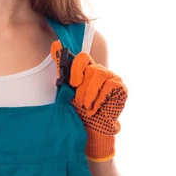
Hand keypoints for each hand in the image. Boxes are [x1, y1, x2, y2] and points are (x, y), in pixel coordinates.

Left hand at [51, 41, 127, 160]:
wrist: (91, 131)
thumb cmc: (79, 110)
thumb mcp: (68, 88)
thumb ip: (62, 67)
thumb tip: (55, 44)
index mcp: (88, 69)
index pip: (82, 57)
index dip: (76, 68)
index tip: (73, 83)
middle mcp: (101, 71)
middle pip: (90, 67)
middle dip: (82, 88)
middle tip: (80, 102)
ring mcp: (112, 78)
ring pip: (98, 74)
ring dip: (89, 93)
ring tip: (87, 106)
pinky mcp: (121, 88)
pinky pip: (109, 85)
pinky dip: (100, 99)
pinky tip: (96, 109)